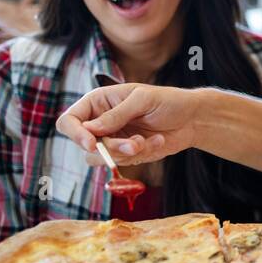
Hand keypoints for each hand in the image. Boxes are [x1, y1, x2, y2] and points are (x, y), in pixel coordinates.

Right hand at [56, 83, 199, 164]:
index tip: (92, 144)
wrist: (191, 118)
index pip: (70, 120)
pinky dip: (142, 153)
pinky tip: (157, 141)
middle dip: (110, 147)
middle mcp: (100, 122)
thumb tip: (90, 129)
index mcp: (98, 102)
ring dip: (125, 153)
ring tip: (146, 141)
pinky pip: (123, 162)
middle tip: (135, 144)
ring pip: (101, 158)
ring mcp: (112, 139)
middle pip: (85, 145)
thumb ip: (116, 114)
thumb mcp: (142, 100)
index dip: (76, 134)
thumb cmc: (167, 100)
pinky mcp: (126, 153)